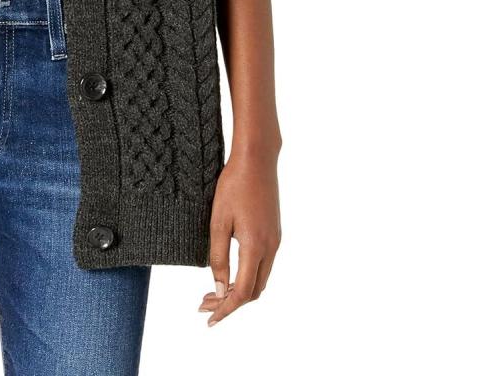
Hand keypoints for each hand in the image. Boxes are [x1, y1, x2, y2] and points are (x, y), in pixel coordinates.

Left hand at [199, 148, 280, 325]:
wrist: (257, 159)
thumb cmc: (233, 185)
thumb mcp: (218, 221)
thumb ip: (218, 256)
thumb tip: (219, 289)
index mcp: (256, 247)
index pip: (243, 292)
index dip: (226, 309)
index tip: (209, 319)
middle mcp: (271, 248)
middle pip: (254, 291)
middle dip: (229, 303)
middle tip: (203, 305)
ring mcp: (275, 240)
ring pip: (259, 279)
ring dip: (238, 290)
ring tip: (212, 293)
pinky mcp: (274, 232)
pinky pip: (262, 265)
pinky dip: (246, 275)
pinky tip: (229, 273)